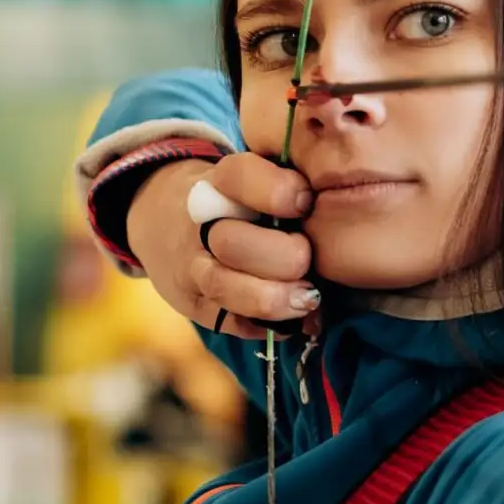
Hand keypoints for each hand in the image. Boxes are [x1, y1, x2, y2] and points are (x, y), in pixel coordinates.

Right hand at [124, 154, 320, 338]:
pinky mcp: (195, 306)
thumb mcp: (253, 178)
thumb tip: (338, 212)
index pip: (239, 177)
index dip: (278, 192)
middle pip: (232, 242)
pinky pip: (232, 323)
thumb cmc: (234, 199)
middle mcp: (198, 226)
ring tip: (307, 299)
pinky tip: (294, 318)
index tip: (305, 202)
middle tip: (306, 258)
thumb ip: (288, 187)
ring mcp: (192, 269)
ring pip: (224, 288)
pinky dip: (268, 326)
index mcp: (217, 182)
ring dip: (274, 299)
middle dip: (281, 257)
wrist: (165, 219)